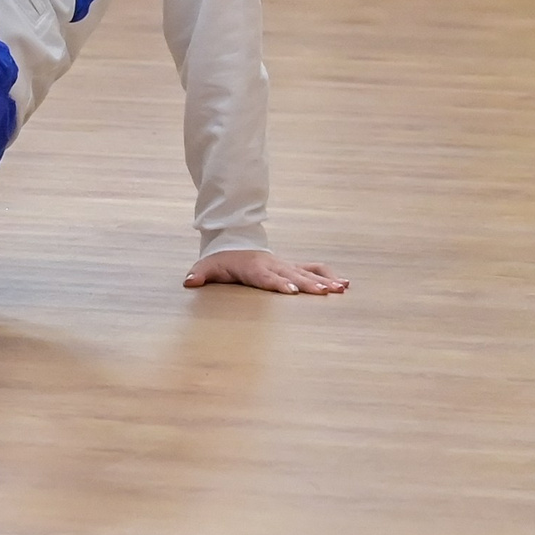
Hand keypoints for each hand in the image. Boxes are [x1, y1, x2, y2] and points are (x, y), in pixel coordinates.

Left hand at [184, 249, 348, 294]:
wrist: (235, 242)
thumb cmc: (223, 259)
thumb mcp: (208, 265)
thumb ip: (200, 274)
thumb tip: (189, 281)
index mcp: (254, 269)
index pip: (267, 278)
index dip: (279, 284)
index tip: (291, 292)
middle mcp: (273, 266)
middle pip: (292, 276)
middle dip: (309, 285)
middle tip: (325, 293)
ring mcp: (285, 266)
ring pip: (307, 272)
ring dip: (324, 281)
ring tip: (342, 288)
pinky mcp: (292, 266)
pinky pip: (313, 268)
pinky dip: (328, 274)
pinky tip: (345, 283)